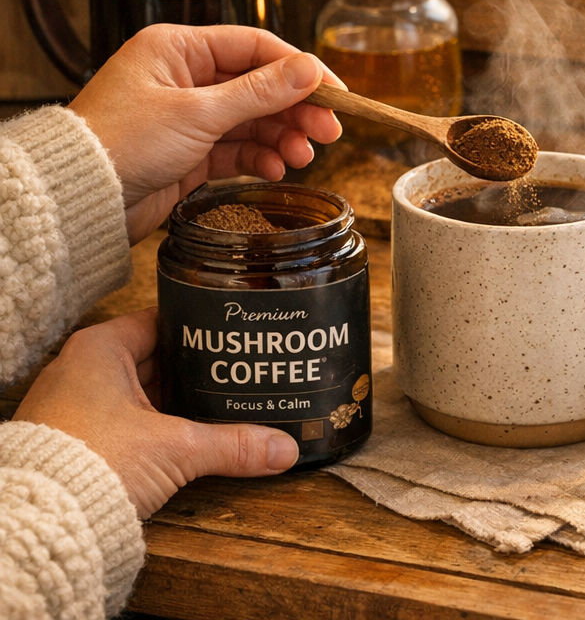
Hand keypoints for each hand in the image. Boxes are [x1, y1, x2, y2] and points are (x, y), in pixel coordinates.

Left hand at [13, 309, 298, 518]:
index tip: (232, 330)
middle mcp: (82, 370)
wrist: (38, 526)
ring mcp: (75, 406)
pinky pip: (125, 420)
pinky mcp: (75, 440)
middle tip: (238, 367)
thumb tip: (283, 448)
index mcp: (100, 349)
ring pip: (139, 393)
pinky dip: (155, 425)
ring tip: (222, 400)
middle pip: (153, 358)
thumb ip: (232, 444)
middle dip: (195, 368)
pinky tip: (186, 435)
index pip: (160, 321)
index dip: (199, 325)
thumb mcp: (175, 448)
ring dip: (176, 401)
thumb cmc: (92, 463)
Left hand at [70, 24, 343, 243]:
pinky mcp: (190, 151)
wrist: (81, 200)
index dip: (299, 69)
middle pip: (260, 86)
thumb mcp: (198, 113)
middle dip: (296, 110)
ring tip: (302, 157)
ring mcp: (189, 115)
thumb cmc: (120, 142)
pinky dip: (260, 157)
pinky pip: (238, 148)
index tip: (334, 91)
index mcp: (178, 49)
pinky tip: (276, 168)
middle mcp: (185, 77)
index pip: (255, 47)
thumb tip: (309, 70)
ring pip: (253, 120)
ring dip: (282, 137)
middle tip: (329, 131)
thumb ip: (259, 92)